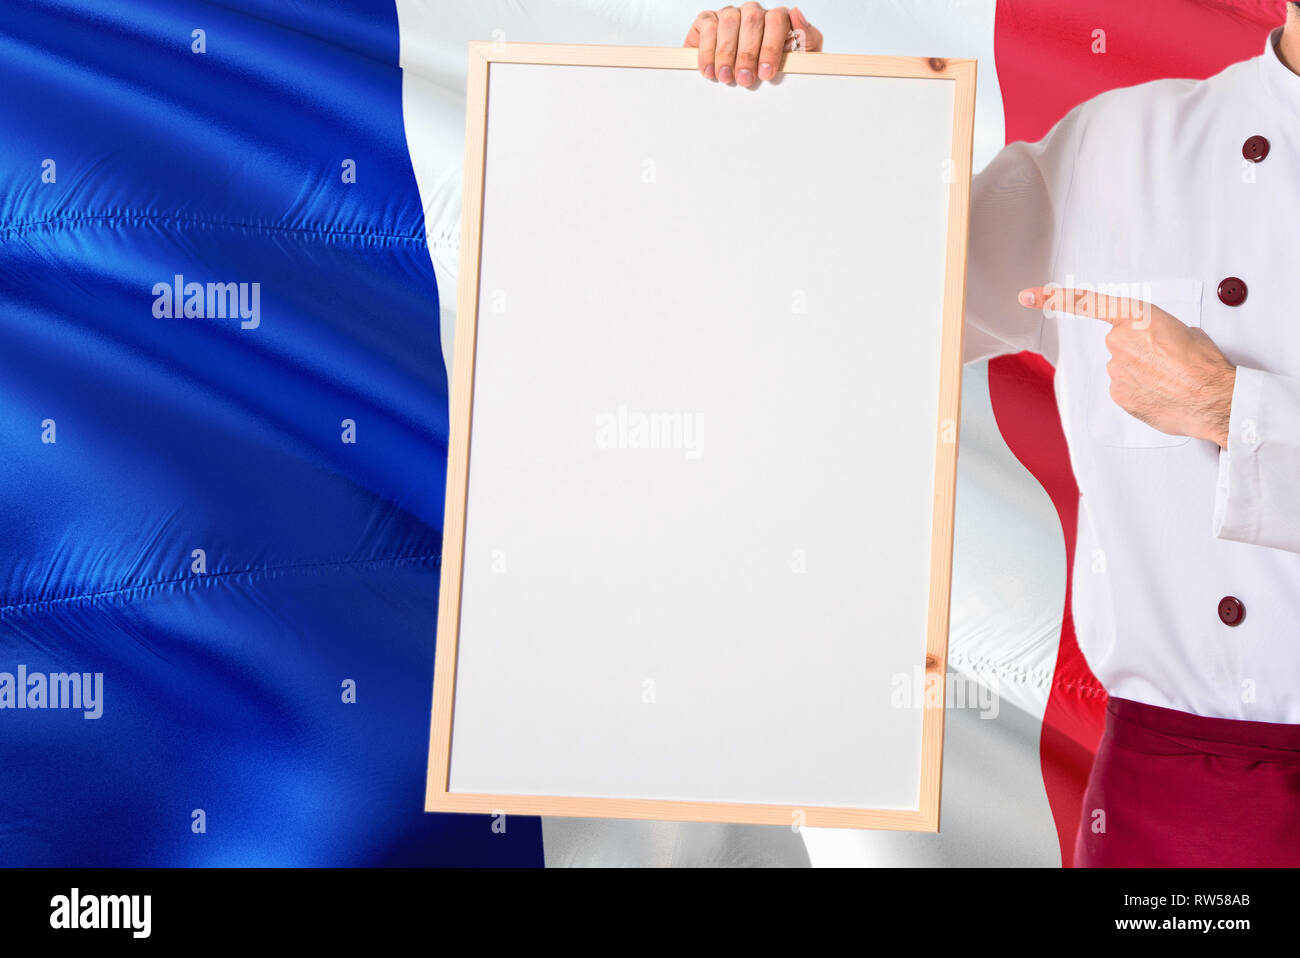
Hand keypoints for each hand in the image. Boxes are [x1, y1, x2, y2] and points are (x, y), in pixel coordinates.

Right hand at [684, 5, 822, 85]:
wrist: (744, 79)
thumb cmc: (772, 70)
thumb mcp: (799, 58)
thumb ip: (807, 38)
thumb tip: (797, 14)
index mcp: (776, 19)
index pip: (777, 20)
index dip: (771, 46)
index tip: (766, 73)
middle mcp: (753, 13)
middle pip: (752, 21)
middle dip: (748, 54)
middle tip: (744, 79)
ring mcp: (730, 14)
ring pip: (729, 22)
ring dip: (727, 53)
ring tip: (726, 77)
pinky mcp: (708, 20)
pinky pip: (708, 27)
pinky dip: (707, 50)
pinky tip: (709, 70)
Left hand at [1018, 286, 1237, 447]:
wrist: (1214, 398)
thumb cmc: (1204, 363)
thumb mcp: (1183, 329)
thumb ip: (1155, 329)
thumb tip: (1152, 340)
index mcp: (1136, 317)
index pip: (1085, 303)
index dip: (1054, 298)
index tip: (1028, 296)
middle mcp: (1119, 341)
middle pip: (1119, 342)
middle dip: (1139, 350)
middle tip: (1167, 360)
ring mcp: (1115, 369)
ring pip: (1122, 367)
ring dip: (1142, 372)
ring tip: (1170, 379)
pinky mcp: (1117, 395)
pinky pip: (1124, 388)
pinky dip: (1140, 390)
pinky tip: (1161, 393)